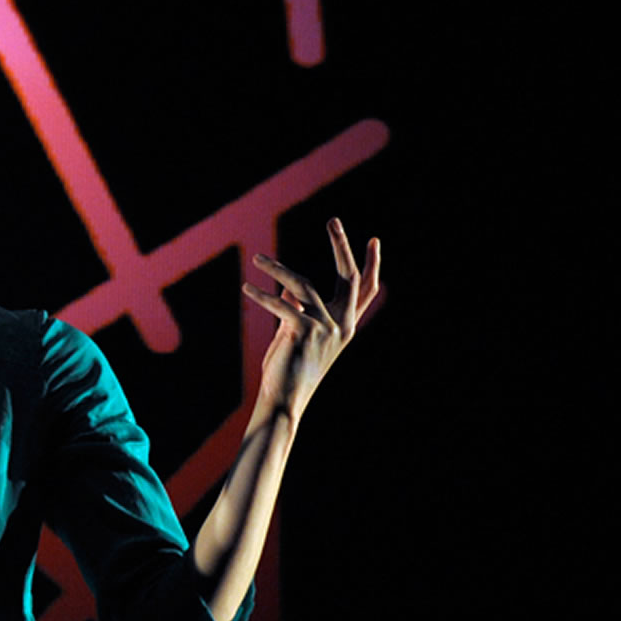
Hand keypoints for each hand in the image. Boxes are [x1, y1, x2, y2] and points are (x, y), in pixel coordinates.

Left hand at [241, 217, 380, 418]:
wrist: (284, 399)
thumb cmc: (290, 367)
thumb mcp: (297, 334)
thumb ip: (298, 310)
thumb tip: (288, 286)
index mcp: (346, 325)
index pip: (366, 290)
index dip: (372, 265)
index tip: (374, 240)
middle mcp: (342, 324)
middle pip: (349, 276)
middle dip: (342, 246)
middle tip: (333, 220)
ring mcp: (326, 328)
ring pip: (302, 285)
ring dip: (276, 270)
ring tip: (256, 260)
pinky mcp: (304, 332)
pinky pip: (280, 305)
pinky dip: (261, 296)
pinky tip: (246, 288)